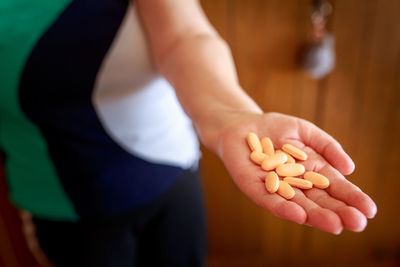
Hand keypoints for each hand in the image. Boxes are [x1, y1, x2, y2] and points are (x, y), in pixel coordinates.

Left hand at [216, 112, 376, 233]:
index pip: (334, 187)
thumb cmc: (275, 128)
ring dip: (315, 215)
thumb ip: (327, 146)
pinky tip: (299, 216)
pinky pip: (269, 200)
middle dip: (337, 211)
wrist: (241, 125)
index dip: (351, 198)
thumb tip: (349, 168)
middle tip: (357, 223)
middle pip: (318, 200)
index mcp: (310, 172)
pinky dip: (283, 208)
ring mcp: (274, 187)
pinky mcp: (254, 187)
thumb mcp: (305, 131)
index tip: (369, 209)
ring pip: (297, 205)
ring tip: (334, 224)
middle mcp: (294, 185)